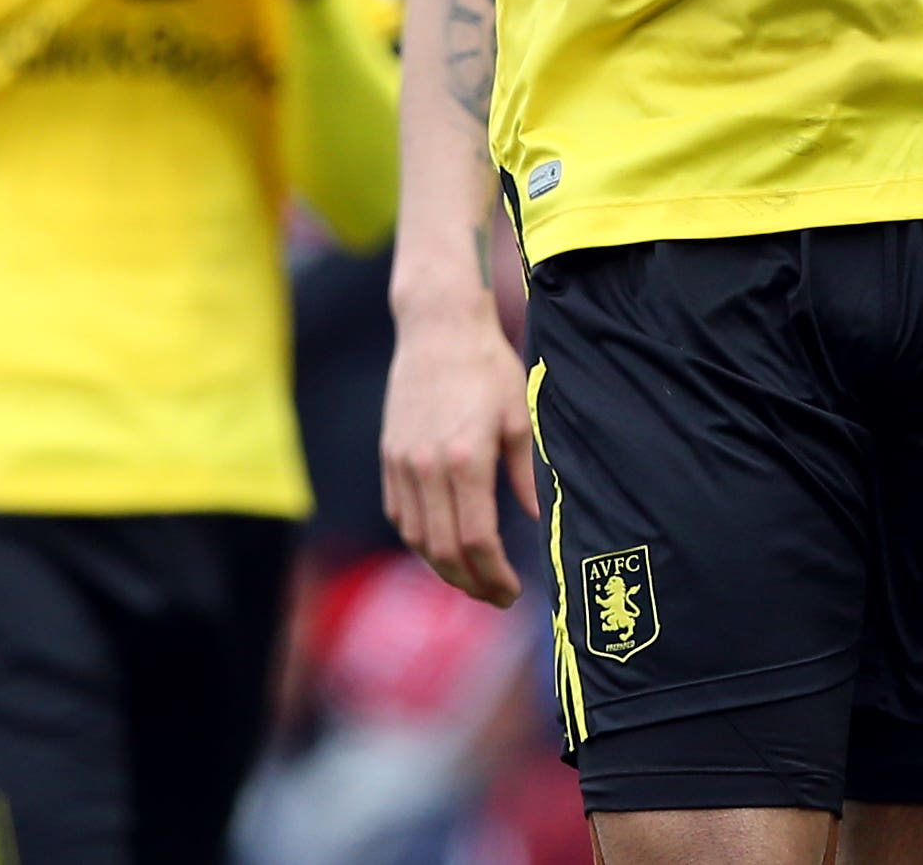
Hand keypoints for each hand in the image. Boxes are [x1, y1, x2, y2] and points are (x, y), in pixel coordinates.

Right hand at [381, 290, 538, 605]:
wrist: (438, 326)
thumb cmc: (488, 365)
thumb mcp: (518, 416)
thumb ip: (525, 474)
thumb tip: (534, 519)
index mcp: (466, 459)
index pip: (476, 540)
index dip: (494, 575)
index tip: (513, 590)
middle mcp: (427, 467)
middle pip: (442, 551)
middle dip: (470, 583)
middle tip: (495, 595)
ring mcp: (402, 463)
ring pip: (416, 538)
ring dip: (443, 567)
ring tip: (472, 576)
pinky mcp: (389, 455)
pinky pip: (399, 514)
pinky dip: (420, 539)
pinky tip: (442, 544)